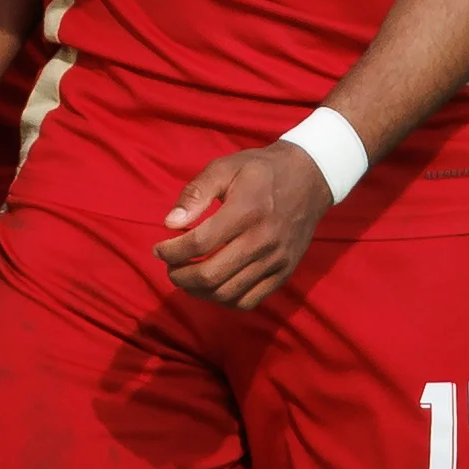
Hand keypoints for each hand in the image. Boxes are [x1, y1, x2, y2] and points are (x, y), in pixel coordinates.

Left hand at [154, 143, 333, 309]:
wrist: (309, 178)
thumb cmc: (259, 170)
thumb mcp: (225, 167)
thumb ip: (196, 193)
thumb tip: (170, 223)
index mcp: (246, 210)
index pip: (199, 243)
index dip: (172, 251)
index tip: (159, 248)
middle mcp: (263, 240)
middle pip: (211, 275)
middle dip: (180, 276)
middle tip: (170, 267)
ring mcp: (276, 260)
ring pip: (227, 293)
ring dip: (198, 291)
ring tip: (187, 277)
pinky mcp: (284, 272)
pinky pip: (249, 301)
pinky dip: (224, 300)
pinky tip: (213, 286)